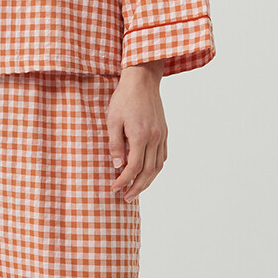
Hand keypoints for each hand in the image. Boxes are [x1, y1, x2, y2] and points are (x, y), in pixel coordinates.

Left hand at [106, 62, 167, 201]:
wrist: (142, 80)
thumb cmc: (124, 98)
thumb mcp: (112, 120)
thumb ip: (115, 144)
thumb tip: (117, 166)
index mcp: (141, 136)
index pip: (133, 167)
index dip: (123, 181)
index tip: (114, 188)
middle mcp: (154, 138)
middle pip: (148, 172)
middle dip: (137, 187)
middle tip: (126, 198)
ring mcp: (162, 135)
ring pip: (158, 166)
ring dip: (148, 181)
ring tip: (136, 190)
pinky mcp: (164, 131)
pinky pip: (163, 156)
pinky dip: (156, 168)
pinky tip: (147, 173)